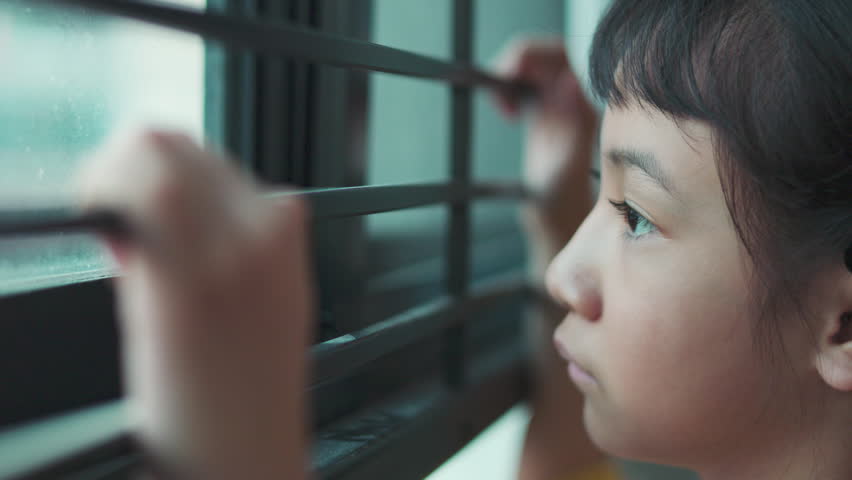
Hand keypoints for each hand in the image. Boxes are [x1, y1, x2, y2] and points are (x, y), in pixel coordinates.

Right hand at [75, 130, 311, 478]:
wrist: (254, 446)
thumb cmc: (193, 411)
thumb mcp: (139, 325)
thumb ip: (134, 249)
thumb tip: (122, 199)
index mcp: (194, 271)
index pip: (152, 160)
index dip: (111, 165)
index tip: (99, 190)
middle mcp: (248, 246)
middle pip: (183, 145)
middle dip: (141, 168)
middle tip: (127, 214)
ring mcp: (282, 244)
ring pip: (216, 160)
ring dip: (181, 182)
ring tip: (168, 236)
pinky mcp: (299, 249)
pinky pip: (252, 191)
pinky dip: (220, 200)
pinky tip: (205, 241)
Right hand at [493, 36, 597, 262]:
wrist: (559, 229)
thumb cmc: (561, 211)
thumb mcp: (560, 175)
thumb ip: (569, 129)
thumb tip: (570, 82)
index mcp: (584, 110)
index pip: (563, 58)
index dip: (534, 55)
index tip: (509, 71)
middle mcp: (575, 105)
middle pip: (549, 56)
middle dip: (520, 60)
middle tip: (498, 86)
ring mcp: (561, 109)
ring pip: (537, 68)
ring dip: (513, 74)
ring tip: (502, 105)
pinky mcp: (546, 118)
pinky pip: (530, 85)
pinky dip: (511, 88)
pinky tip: (506, 113)